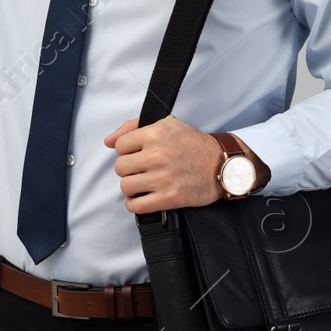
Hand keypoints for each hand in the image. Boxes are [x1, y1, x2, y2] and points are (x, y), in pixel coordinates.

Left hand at [104, 115, 227, 214]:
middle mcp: (157, 155)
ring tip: (144, 184)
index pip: (120, 146)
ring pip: (125, 186)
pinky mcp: (169, 198)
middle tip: (143, 170)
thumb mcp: (167, 124)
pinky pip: (135, 206)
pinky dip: (135, 204)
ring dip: (132, 187)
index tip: (139, 154)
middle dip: (130, 169)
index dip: (128, 151)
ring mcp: (162, 177)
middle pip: (120, 167)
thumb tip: (108, 142)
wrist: (222, 166)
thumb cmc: (194, 145)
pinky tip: (143, 198)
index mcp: (155, 133)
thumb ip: (133, 127)